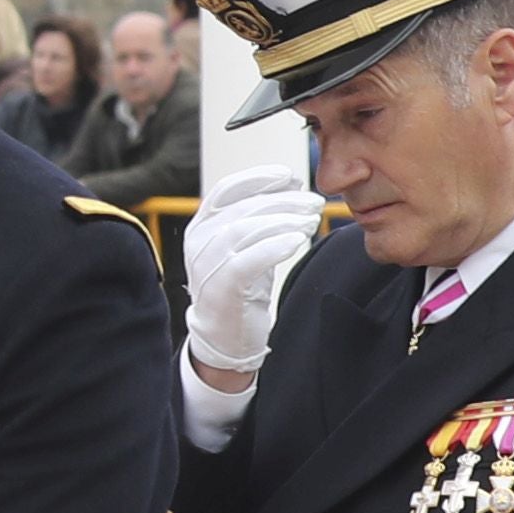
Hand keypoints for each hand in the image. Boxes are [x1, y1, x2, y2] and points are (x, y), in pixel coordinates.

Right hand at [183, 172, 324, 386]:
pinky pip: (248, 259)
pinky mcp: (221, 286)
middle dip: (283, 200)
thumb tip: (291, 186)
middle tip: (313, 202)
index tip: (290, 176)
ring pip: (245, 229)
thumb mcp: (244, 247)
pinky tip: (298, 241)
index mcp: (202, 225)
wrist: (224, 336)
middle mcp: (199, 241)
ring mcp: (207, 264)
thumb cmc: (239, 288)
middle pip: (243, 208)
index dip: (259, 177)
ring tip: (311, 220)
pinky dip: (275, 246)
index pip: (227, 189)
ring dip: (284, 220)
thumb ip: (258, 218)